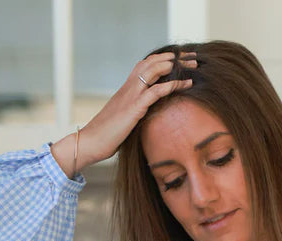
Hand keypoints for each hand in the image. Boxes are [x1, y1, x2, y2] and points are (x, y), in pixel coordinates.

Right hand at [77, 51, 196, 165]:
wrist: (90, 142)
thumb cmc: (106, 135)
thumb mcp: (123, 119)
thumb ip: (134, 112)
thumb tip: (145, 117)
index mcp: (126, 88)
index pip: (146, 65)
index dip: (163, 59)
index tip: (179, 58)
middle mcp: (129, 87)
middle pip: (152, 62)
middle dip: (173, 57)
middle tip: (191, 57)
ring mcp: (130, 95)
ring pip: (153, 70)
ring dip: (174, 65)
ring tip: (191, 64)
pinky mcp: (134, 108)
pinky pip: (155, 92)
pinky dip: (172, 85)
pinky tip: (185, 84)